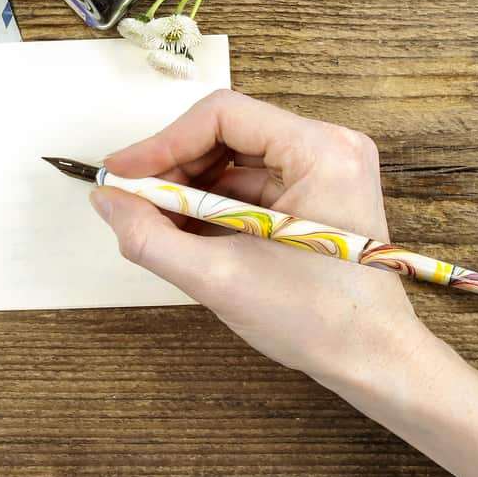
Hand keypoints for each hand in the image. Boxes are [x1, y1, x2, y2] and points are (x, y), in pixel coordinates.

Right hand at [90, 89, 430, 379]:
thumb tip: (107, 201)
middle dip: (172, 168)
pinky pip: (247, 183)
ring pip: (232, 158)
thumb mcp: (219, 278)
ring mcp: (322, 169)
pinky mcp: (312, 193)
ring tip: (155, 223)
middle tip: (132, 202)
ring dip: (187, 188)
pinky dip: (210, 205)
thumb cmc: (320, 321)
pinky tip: (185, 232)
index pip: (222, 115)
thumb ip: (150, 237)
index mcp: (321, 152)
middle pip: (225, 132)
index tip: (123, 173)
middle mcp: (327, 148)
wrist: (371, 361)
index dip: (162, 142)